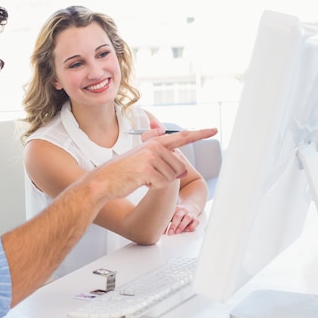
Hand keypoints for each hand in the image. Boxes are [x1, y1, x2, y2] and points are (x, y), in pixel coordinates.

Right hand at [88, 128, 217, 200]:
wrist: (103, 181)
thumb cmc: (123, 172)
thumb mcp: (140, 157)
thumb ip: (160, 154)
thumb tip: (180, 161)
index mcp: (154, 142)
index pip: (181, 137)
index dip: (199, 134)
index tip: (214, 130)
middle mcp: (154, 146)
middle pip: (179, 167)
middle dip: (168, 176)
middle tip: (148, 175)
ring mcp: (151, 157)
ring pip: (172, 177)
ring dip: (159, 182)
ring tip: (142, 177)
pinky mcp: (148, 169)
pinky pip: (163, 183)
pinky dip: (153, 187)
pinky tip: (140, 182)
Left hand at [165, 204, 200, 234]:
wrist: (191, 207)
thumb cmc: (178, 214)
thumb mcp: (172, 215)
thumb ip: (167, 222)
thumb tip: (161, 232)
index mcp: (176, 208)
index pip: (170, 215)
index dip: (166, 224)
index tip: (163, 232)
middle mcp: (183, 210)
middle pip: (178, 216)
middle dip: (173, 225)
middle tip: (169, 233)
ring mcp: (190, 214)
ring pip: (187, 218)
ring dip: (182, 226)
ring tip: (177, 232)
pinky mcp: (196, 219)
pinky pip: (196, 222)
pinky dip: (191, 226)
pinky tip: (186, 230)